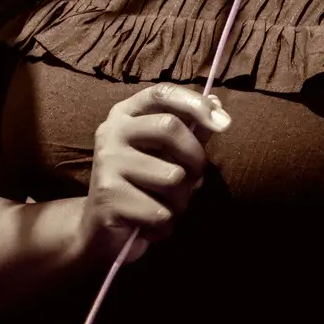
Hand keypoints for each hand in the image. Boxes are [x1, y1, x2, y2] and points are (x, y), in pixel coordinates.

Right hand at [77, 82, 231, 266]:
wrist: (99, 230)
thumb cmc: (140, 185)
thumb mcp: (164, 154)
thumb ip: (189, 129)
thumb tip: (216, 103)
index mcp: (125, 114)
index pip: (162, 93)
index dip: (195, 103)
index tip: (224, 123)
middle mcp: (111, 132)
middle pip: (169, 127)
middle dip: (195, 158)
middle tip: (195, 179)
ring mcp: (107, 163)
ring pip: (172, 177)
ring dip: (181, 200)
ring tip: (166, 206)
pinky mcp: (108, 197)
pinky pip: (160, 212)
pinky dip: (165, 225)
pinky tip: (150, 225)